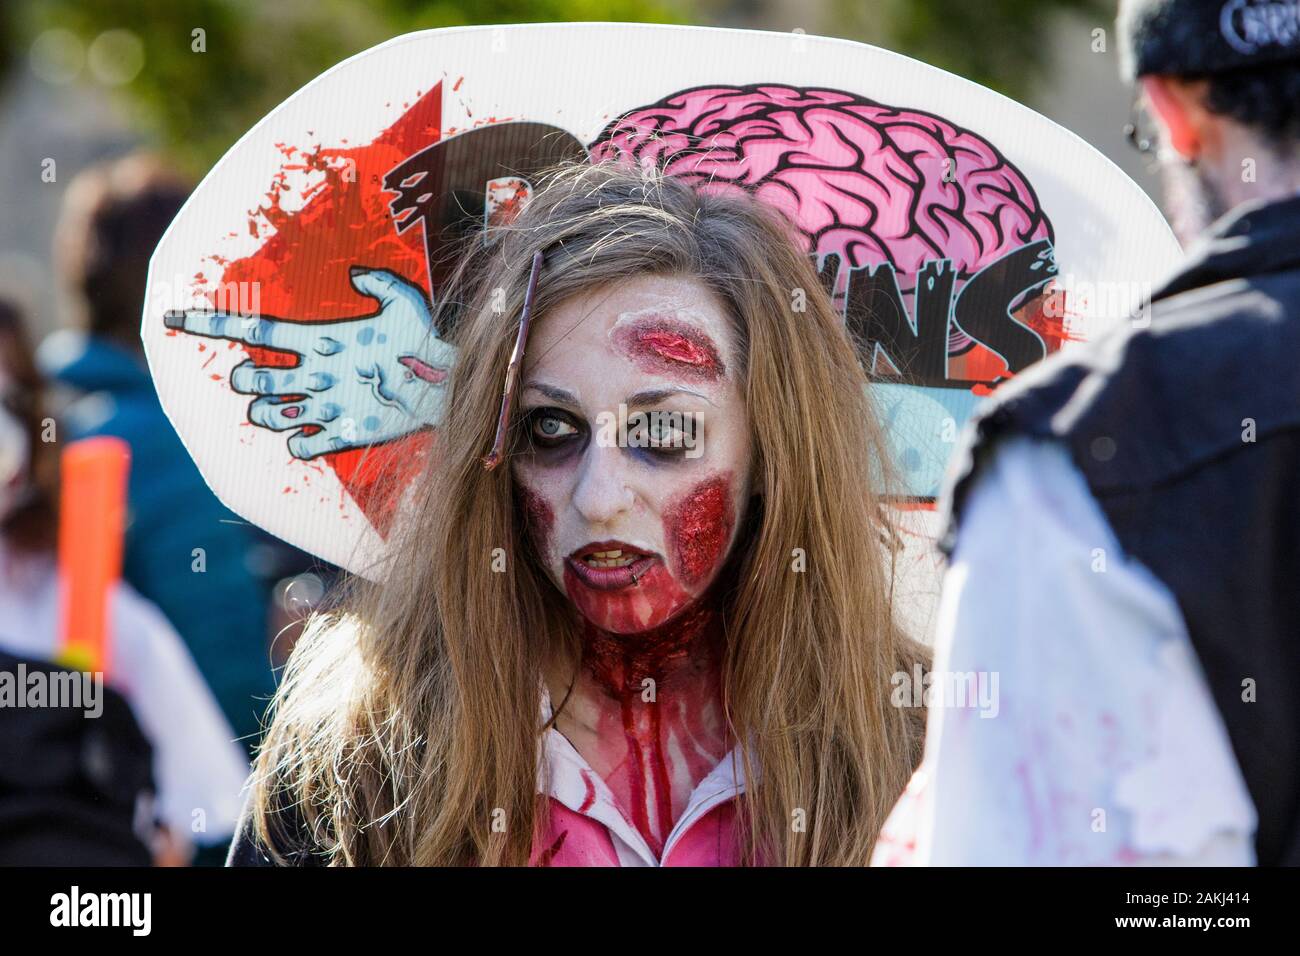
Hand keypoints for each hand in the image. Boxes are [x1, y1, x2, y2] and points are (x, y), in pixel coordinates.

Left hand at [164, 267, 455, 458]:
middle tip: (255, 377)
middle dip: (244, 378)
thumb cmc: (426, 343)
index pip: (250, 326)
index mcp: (320, 338)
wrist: (451, 391)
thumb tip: (354, 273)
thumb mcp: (404, 300)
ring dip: (263, 411)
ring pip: (267, 415)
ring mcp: (328, 407)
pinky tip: (305, 435)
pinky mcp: (344, 435)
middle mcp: (316, 373)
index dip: (206, 322)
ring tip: (274, 406)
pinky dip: (296, 443)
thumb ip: (376, 281)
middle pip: (250, 378)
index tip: (169, 318)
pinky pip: (300, 446)